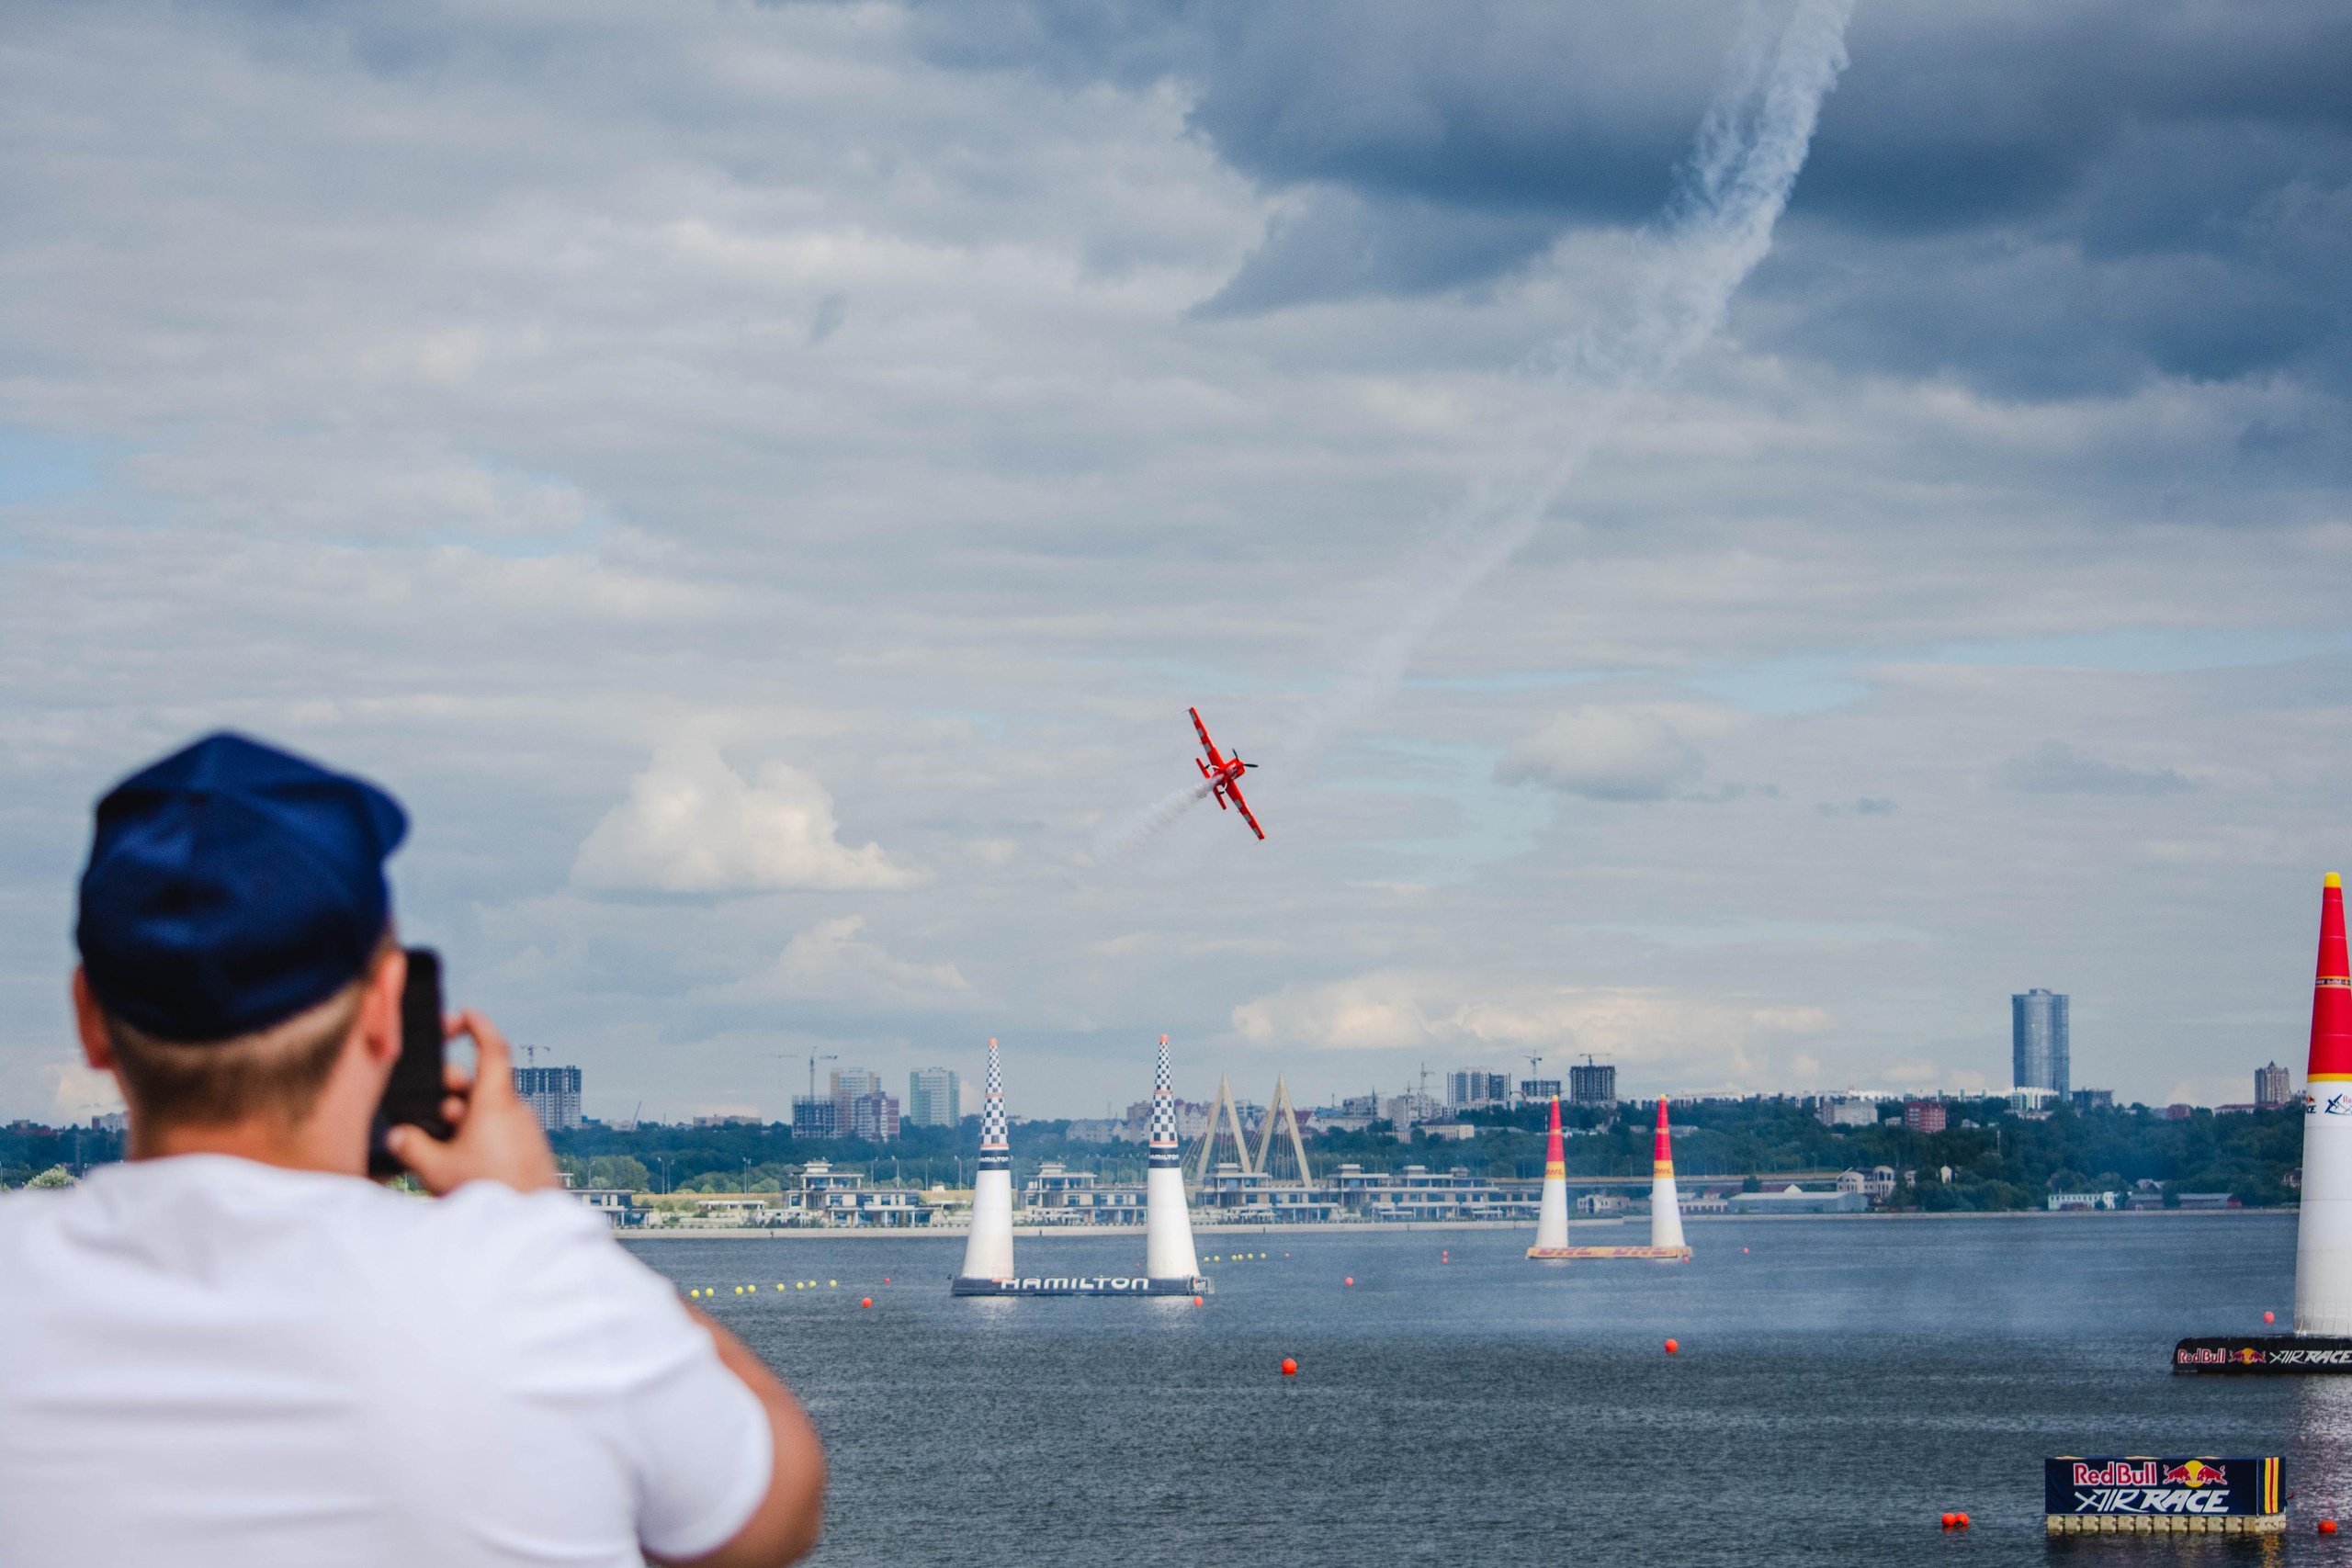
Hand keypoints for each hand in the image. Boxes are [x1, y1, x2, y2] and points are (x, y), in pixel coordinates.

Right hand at [385, 1009, 562, 1195]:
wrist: (528, 1224)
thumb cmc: (488, 1191)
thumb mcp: (436, 1168)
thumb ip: (412, 1147)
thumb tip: (399, 1137)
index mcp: (497, 1101)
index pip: (492, 1049)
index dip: (477, 1027)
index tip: (462, 1016)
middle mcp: (514, 1110)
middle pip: (481, 1083)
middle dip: (452, 1086)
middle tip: (430, 1098)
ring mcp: (523, 1131)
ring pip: (488, 1110)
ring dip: (461, 1115)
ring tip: (438, 1136)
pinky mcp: (526, 1150)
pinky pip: (498, 1130)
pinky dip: (476, 1133)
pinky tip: (457, 1157)